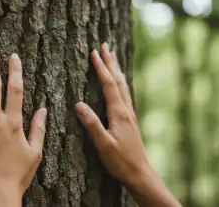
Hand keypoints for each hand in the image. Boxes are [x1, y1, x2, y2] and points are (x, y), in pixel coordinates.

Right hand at [75, 43, 180, 206]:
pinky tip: (120, 84)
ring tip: (112, 58)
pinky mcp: (130, 119)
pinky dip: (120, 82)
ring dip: (116, 69)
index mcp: (119, 113)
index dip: (101, 68)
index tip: (94, 52)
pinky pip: (124, 93)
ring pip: (122, 85)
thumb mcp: (103, 145)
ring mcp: (129, 114)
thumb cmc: (121, 161)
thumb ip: (92, 124)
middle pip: (118, 80)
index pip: (108, 84)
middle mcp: (126, 109)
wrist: (140, 173)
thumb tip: (78, 104)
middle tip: (105, 45)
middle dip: (110, 62)